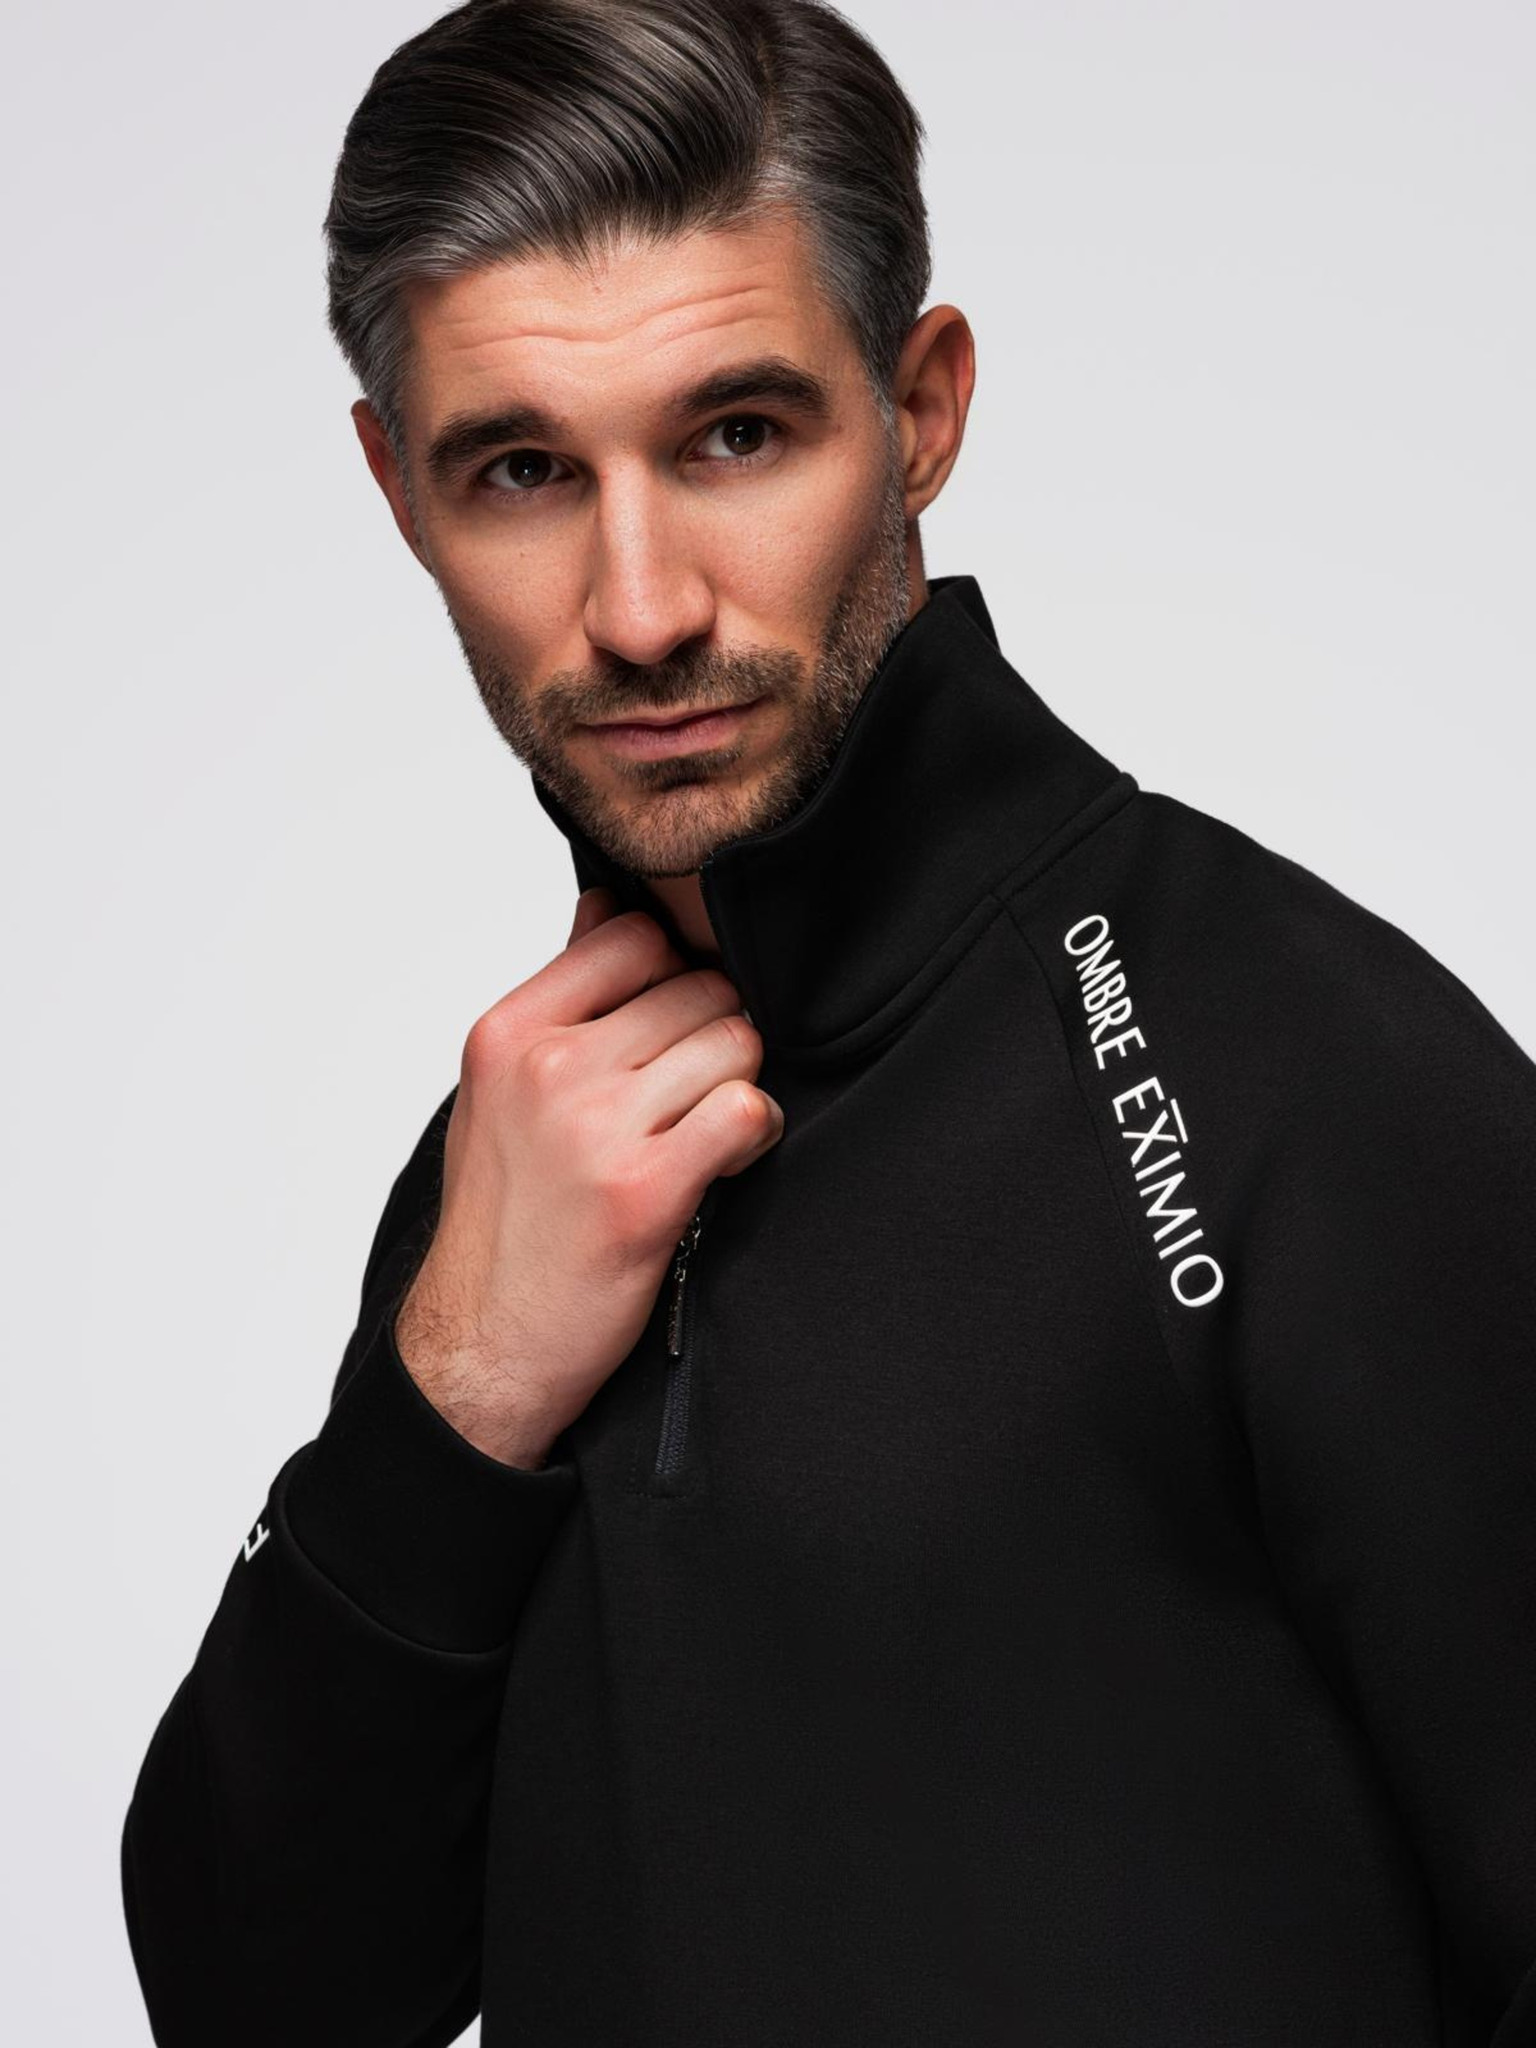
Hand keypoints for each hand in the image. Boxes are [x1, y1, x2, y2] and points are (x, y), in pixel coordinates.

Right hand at [393, 887, 783, 1468]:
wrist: (484, 1343)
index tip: (672, 1021)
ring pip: (733, 1042)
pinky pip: (745, 1111)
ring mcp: (596, 1126)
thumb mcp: (499, 1090)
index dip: (674, 973)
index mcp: (509, 1032)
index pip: (633, 935)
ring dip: (737, 1085)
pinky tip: (729, 1160)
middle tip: (694, 1093)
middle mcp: (549, 1068)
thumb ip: (560, 996)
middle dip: (714, 1036)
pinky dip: (755, 1133)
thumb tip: (605, 904)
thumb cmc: (503, 1218)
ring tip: (706, 1130)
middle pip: (698, 988)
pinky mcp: (646, 1190)